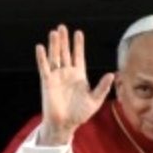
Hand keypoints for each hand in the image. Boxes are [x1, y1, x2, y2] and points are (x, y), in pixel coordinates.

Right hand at [36, 24, 113, 144]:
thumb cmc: (80, 114)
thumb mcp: (95, 100)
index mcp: (79, 76)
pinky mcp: (47, 82)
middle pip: (65, 53)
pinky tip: (41, 47)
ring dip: (54, 45)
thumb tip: (112, 74)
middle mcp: (67, 73)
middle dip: (64, 40)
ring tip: (54, 32)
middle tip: (62, 27)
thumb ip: (102, 87)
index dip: (78, 45)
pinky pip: (44, 68)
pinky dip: (42, 58)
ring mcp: (56, 77)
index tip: (78, 32)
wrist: (65, 124)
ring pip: (55, 57)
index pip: (78, 56)